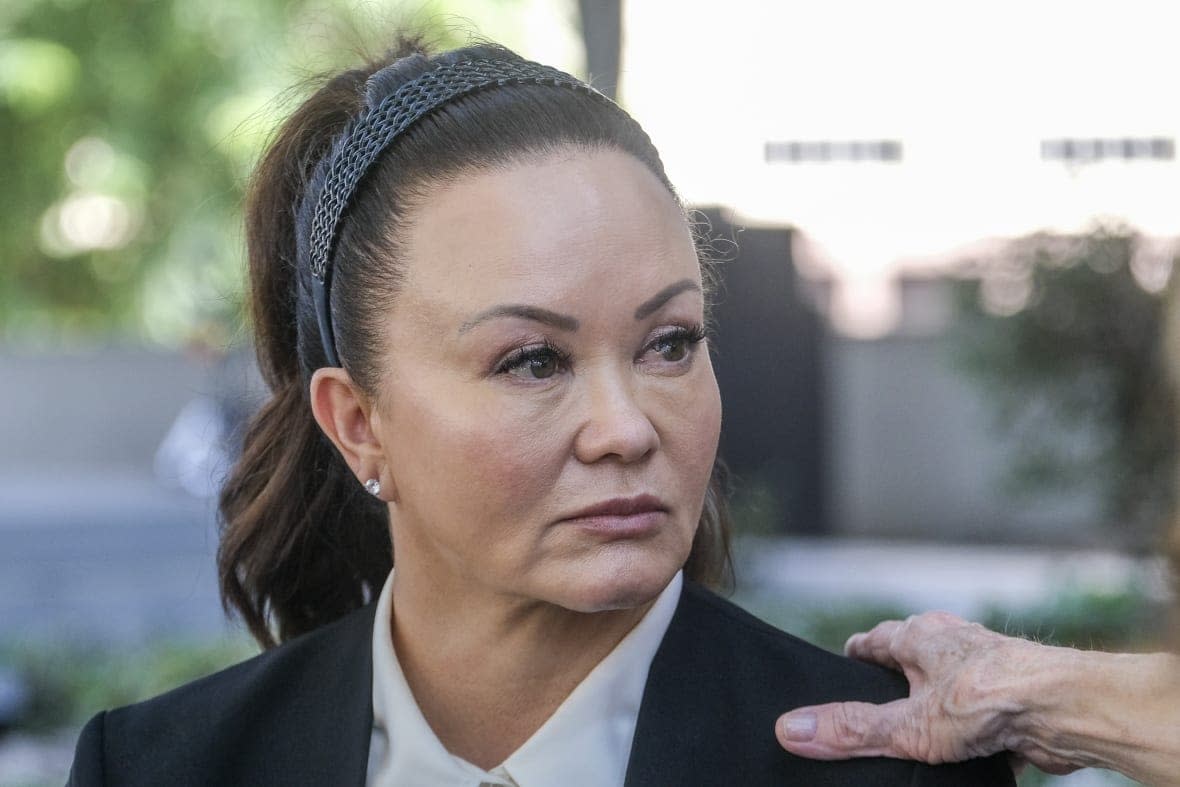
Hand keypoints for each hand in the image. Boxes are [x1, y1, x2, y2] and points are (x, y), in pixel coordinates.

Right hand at [775, 611, 1077, 773]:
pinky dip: (970, 731)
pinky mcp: (1015, 697)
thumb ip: (851, 730)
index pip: (874, 640)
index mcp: (921, 635)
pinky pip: (981, 713)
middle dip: (894, 683)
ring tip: (919, 739)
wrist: (1070, 711)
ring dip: (935, 708)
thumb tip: (790, 728)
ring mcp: (987, 667)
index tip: (839, 671)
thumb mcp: (908, 724)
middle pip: (911, 660)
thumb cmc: (994, 700)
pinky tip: (965, 756)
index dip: (855, 657)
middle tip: (875, 711)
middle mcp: (954, 643)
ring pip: (948, 686)